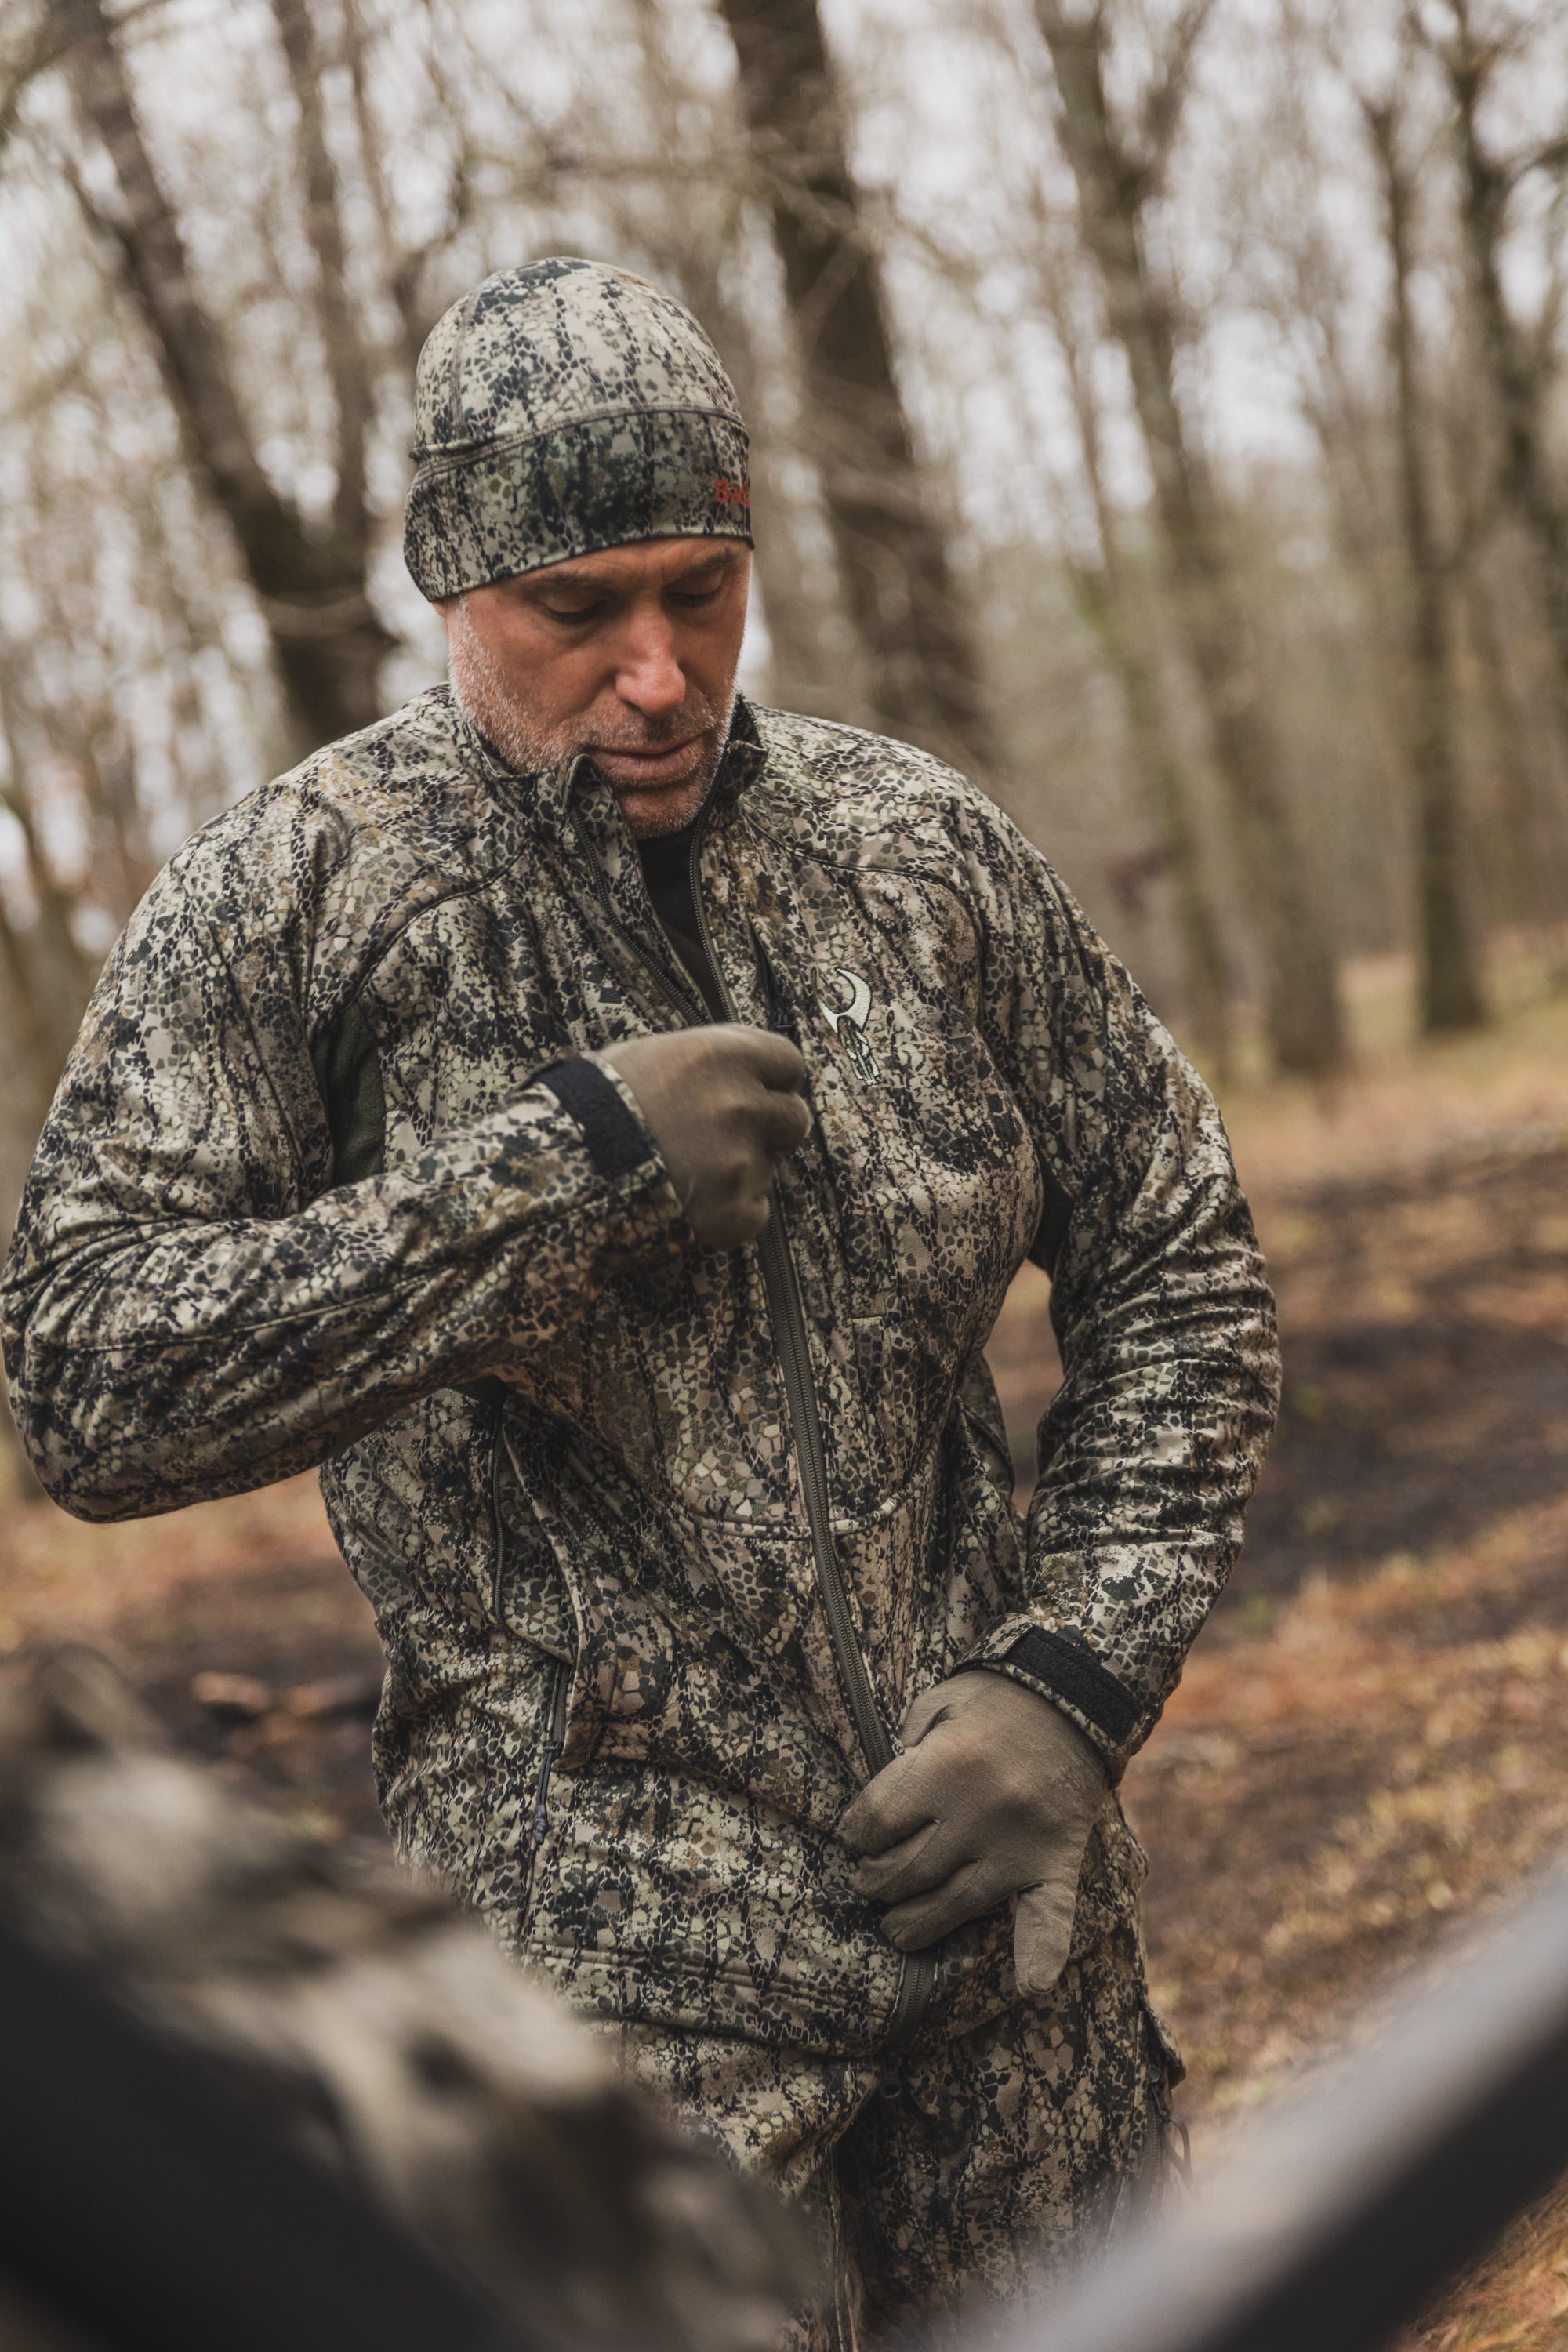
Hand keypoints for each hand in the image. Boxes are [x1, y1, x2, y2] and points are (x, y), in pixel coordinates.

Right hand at [599, 1026, 811, 1249]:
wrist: (557, 1171)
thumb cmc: (595, 1105)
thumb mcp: (651, 1055)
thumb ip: (709, 1059)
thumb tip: (747, 1067)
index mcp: (724, 1055)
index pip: (789, 1062)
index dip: (772, 1080)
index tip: (754, 1092)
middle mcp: (741, 1105)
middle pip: (795, 1118)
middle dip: (769, 1128)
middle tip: (723, 1138)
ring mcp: (740, 1163)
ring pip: (769, 1167)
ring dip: (741, 1170)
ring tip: (687, 1171)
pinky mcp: (732, 1214)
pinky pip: (754, 1213)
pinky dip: (730, 1213)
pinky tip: (688, 1204)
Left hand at [839, 1670, 1106, 1999]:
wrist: (1072, 1696)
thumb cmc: (991, 1700)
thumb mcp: (936, 1705)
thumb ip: (905, 1750)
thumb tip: (881, 1805)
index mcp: (943, 1767)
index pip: (875, 1823)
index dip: (854, 1834)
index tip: (854, 1838)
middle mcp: (977, 1813)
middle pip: (906, 1871)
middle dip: (875, 1881)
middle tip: (869, 1881)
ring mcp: (1017, 1844)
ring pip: (953, 1905)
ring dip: (914, 1923)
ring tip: (895, 1927)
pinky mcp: (1054, 1861)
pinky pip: (1051, 1915)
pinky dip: (1043, 1952)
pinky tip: (1032, 1986)